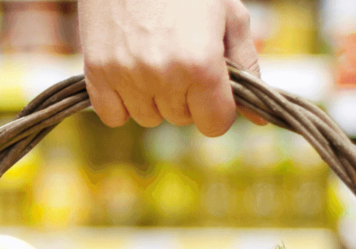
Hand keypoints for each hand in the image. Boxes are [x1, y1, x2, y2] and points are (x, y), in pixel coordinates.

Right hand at [77, 0, 264, 135]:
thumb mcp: (229, 16)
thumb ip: (246, 67)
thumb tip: (258, 120)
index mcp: (201, 64)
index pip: (215, 124)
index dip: (218, 107)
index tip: (212, 86)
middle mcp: (163, 76)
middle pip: (182, 120)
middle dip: (187, 97)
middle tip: (181, 58)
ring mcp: (126, 76)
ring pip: (148, 118)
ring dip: (155, 99)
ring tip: (155, 58)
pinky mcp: (96, 72)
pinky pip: (113, 115)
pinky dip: (122, 102)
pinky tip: (130, 72)